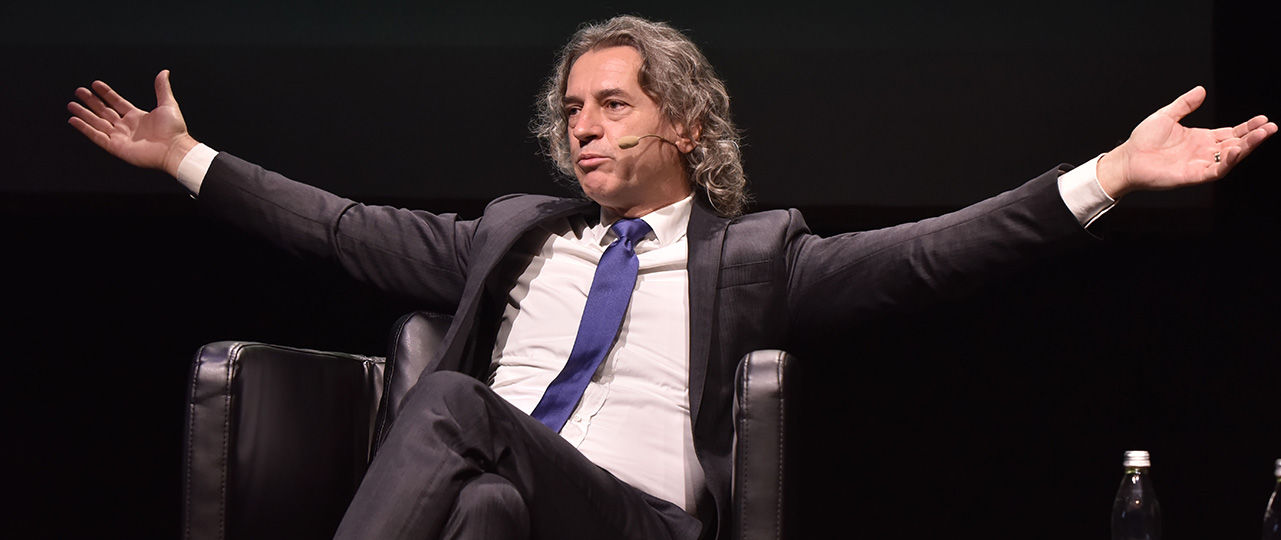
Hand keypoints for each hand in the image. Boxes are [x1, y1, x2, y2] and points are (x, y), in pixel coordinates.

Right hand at [67, 70, 197, 176]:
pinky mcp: (116, 147)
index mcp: (137, 117)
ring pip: (97, 123)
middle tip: (79, 91)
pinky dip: (85, 128)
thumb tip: (164, 72)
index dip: (105, 94)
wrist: (174, 149)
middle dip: (91, 102)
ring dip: (84, 114)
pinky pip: (96, 137)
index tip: (94, 84)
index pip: (116, 103)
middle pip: (104, 112)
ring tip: (72, 105)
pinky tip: (74, 120)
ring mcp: (120, 137)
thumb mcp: (168, 104)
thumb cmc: (174, 130)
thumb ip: (162, 88)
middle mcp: (127, 127)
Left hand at [1097, 86, 1275, 197]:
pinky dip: (1227, 161)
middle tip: (1271, 127)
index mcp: (1200, 138)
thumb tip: (1201, 90)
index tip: (1263, 119)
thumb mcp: (1166, 116)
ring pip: (1230, 157)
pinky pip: (1215, 170)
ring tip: (1261, 135)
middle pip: (1236, 144)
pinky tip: (1235, 150)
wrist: (1127, 158)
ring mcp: (1200, 164)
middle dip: (1254, 136)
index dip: (1247, 127)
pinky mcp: (1193, 176)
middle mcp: (1204, 152)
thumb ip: (1185, 104)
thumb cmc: (1143, 140)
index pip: (1231, 133)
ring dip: (1247, 147)